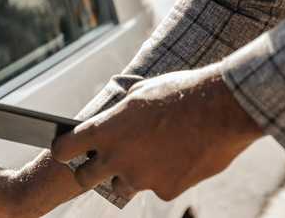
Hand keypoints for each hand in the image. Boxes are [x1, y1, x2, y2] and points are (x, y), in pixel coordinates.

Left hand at [51, 64, 263, 200]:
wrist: (221, 110)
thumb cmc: (180, 93)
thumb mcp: (140, 92)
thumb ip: (120, 113)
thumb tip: (112, 119)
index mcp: (106, 129)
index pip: (66, 147)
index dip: (63, 149)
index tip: (65, 150)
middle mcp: (117, 157)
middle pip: (85, 178)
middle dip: (90, 172)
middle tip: (99, 164)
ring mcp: (140, 178)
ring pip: (123, 186)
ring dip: (130, 175)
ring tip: (151, 154)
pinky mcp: (165, 191)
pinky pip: (157, 188)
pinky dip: (165, 177)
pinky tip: (180, 158)